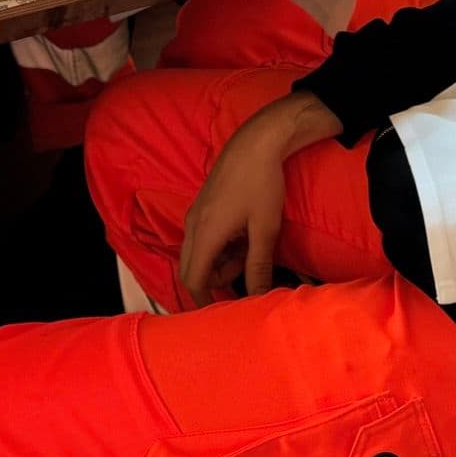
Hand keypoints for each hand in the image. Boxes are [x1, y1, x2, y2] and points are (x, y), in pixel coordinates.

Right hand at [177, 96, 319, 307]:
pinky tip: (245, 237)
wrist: (258, 142)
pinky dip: (221, 247)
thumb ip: (258, 267)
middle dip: (214, 283)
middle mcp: (192, 224)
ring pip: (199, 253)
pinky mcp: (203, 206)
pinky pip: (204, 237)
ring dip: (221, 263)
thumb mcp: (264, 230)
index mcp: (204, 233)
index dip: (204, 302)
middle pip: (191, 268)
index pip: (193, 279)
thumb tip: (257, 299)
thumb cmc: (262, 184)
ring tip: (253, 253)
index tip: (224, 315)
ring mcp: (195, 213)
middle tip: (244, 283)